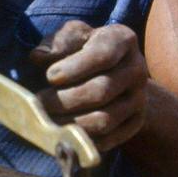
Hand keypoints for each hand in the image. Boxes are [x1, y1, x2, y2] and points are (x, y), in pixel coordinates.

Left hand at [30, 21, 148, 151]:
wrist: (110, 71)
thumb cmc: (82, 49)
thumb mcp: (70, 36)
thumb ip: (56, 43)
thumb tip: (39, 57)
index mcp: (122, 40)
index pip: (103, 56)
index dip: (74, 68)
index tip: (50, 76)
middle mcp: (136, 69)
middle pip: (101, 91)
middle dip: (65, 100)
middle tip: (39, 102)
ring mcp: (138, 98)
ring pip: (104, 120)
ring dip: (70, 123)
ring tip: (47, 120)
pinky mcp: (134, 123)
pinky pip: (109, 140)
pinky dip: (83, 140)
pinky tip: (62, 134)